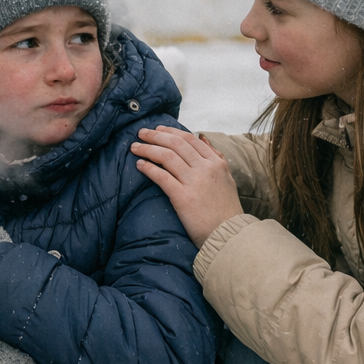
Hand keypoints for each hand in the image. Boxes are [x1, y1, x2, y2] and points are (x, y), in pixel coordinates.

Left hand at [131, 126, 243, 247]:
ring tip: (134, 148)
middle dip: (155, 136)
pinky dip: (149, 168)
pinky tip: (139, 165)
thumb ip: (216, 156)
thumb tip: (202, 137)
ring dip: (148, 149)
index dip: (170, 131)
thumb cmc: (226, 209)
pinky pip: (162, 177)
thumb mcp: (227, 178)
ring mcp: (194, 182)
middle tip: (141, 133)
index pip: (190, 139)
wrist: (228, 233)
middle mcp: (205, 168)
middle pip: (176, 144)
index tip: (157, 129)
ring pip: (167, 156)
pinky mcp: (182, 197)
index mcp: (216, 163)